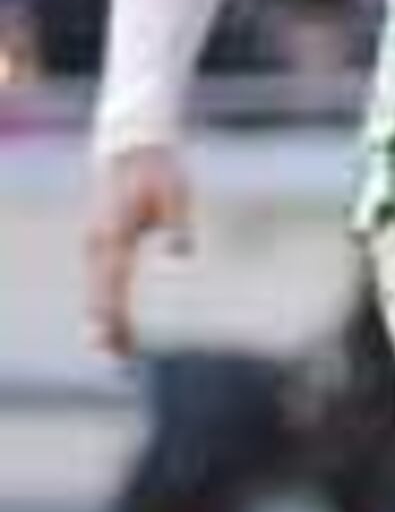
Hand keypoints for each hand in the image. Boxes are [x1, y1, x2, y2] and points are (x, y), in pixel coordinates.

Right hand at [85, 144, 192, 359]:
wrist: (134, 151)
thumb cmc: (159, 174)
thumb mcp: (175, 196)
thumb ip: (177, 228)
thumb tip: (179, 256)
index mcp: (115, 235)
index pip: (111, 282)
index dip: (111, 313)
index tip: (113, 338)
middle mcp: (98, 244)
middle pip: (99, 294)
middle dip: (107, 327)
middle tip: (118, 360)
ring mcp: (96, 246)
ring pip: (98, 292)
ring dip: (106, 322)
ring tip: (119, 355)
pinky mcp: (102, 247)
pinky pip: (102, 283)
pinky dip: (108, 307)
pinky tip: (119, 330)